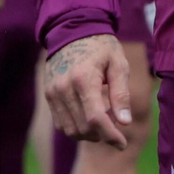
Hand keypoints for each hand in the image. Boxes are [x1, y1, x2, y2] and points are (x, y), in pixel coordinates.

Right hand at [44, 33, 130, 148]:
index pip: (96, 118)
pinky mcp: (48, 94)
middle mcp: (64, 87)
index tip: (122, 144)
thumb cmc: (101, 47)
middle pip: (83, 128)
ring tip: (102, 122)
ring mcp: (53, 92)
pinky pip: (61, 123)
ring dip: (88, 134)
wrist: (72, 29)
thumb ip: (121, 93)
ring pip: (70, 130)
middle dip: (102, 135)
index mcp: (84, 78)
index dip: (110, 136)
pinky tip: (87, 117)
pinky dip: (75, 127)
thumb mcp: (118, 63)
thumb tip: (125, 122)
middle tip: (115, 127)